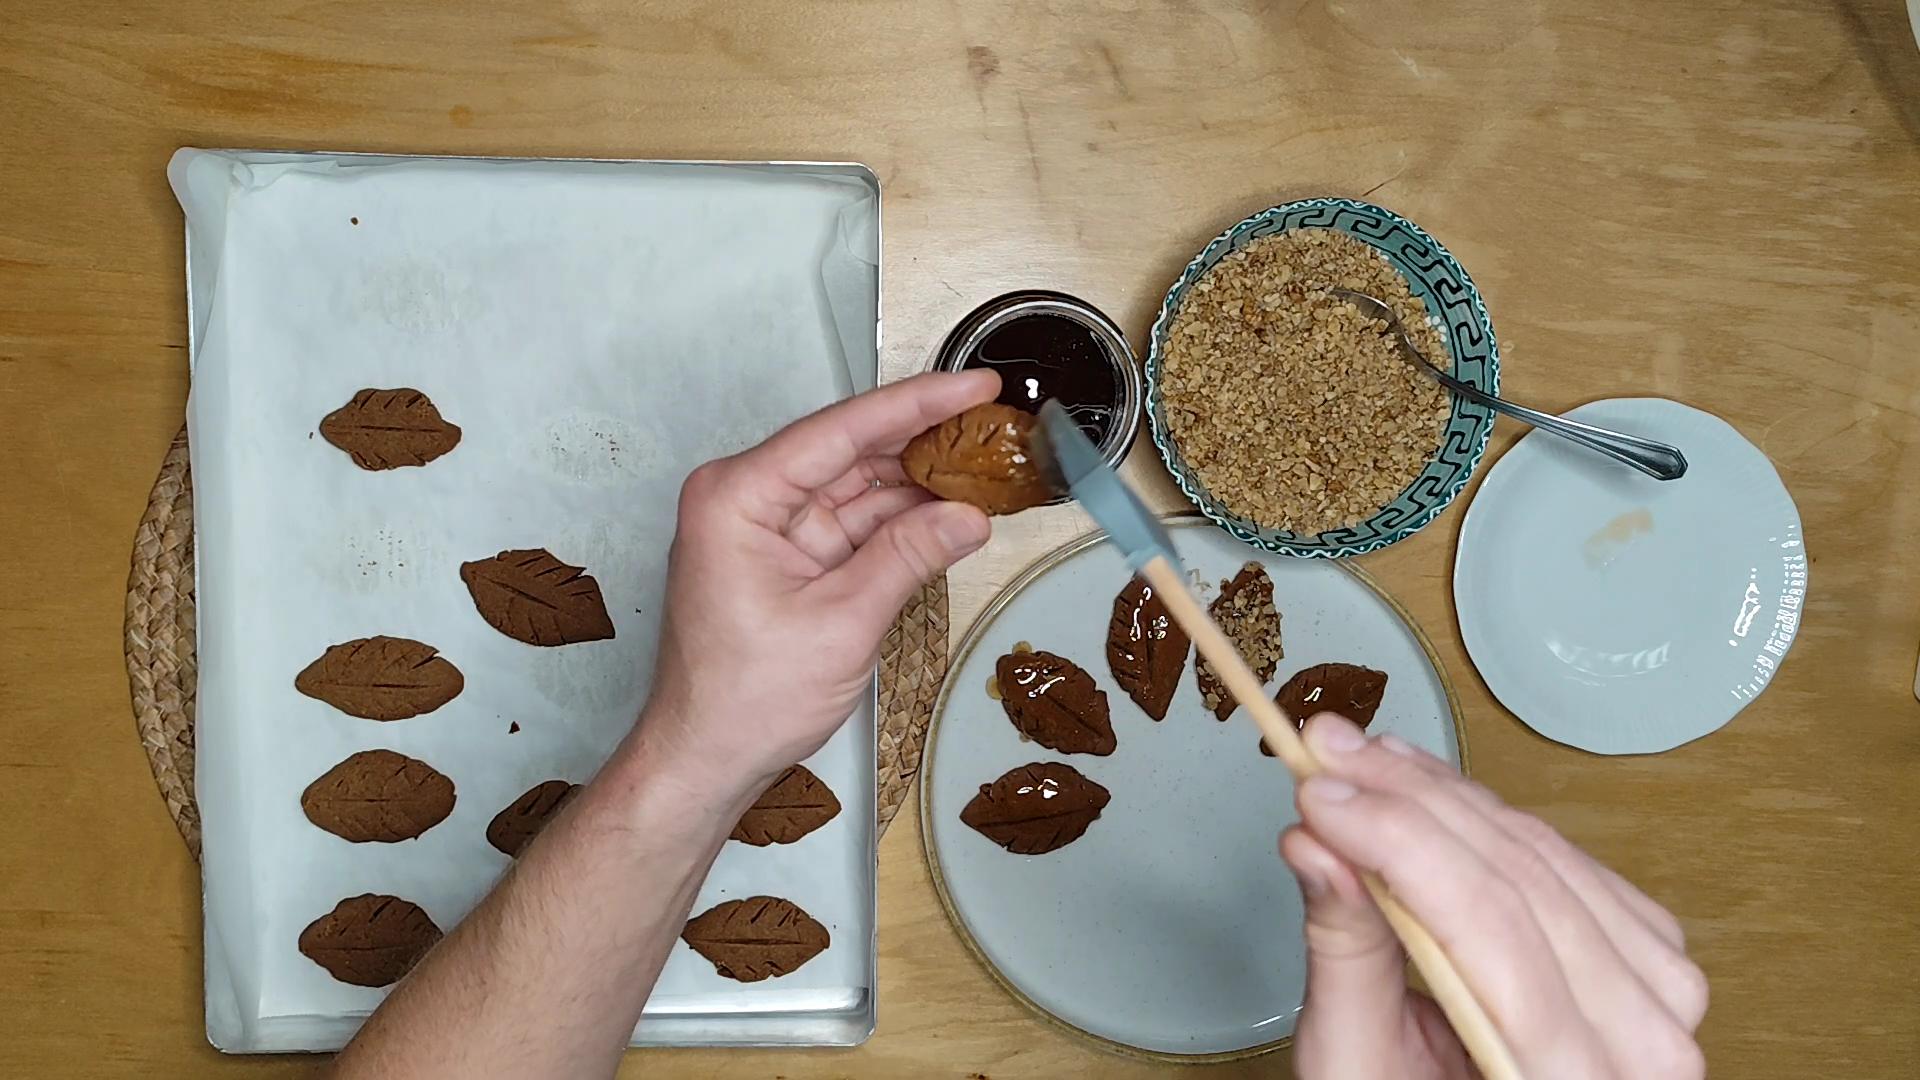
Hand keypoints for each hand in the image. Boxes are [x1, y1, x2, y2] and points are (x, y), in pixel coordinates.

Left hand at [633, 371, 999, 793]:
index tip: (974, 386)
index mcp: (738, 496)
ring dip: (919, 481)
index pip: (841, 431)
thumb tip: (970, 516)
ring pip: (857, 485)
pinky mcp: (787, 556)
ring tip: (986, 465)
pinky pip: (852, 522)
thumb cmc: (745, 700)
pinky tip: (950, 510)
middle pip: (850, 450)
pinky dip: (901, 520)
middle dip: (924, 439)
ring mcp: (767, 527)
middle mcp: (747, 497)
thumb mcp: (842, 623)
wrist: (706, 760)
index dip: (917, 404)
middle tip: (995, 423)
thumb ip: (909, 558)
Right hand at [1280, 713, 1707, 1079]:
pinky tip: (1424, 789)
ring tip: (1362, 761)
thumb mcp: (1360, 1067)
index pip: (1488, 927)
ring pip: (1541, 852)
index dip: (1399, 842)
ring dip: (1442, 795)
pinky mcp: (1645, 949)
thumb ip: (1347, 957)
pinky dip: (1485, 814)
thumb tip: (1316, 843)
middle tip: (1329, 752)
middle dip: (1409, 802)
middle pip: (1520, 880)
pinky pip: (1562, 855)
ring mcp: (1658, 989)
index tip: (1320, 791)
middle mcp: (1645, 1040)